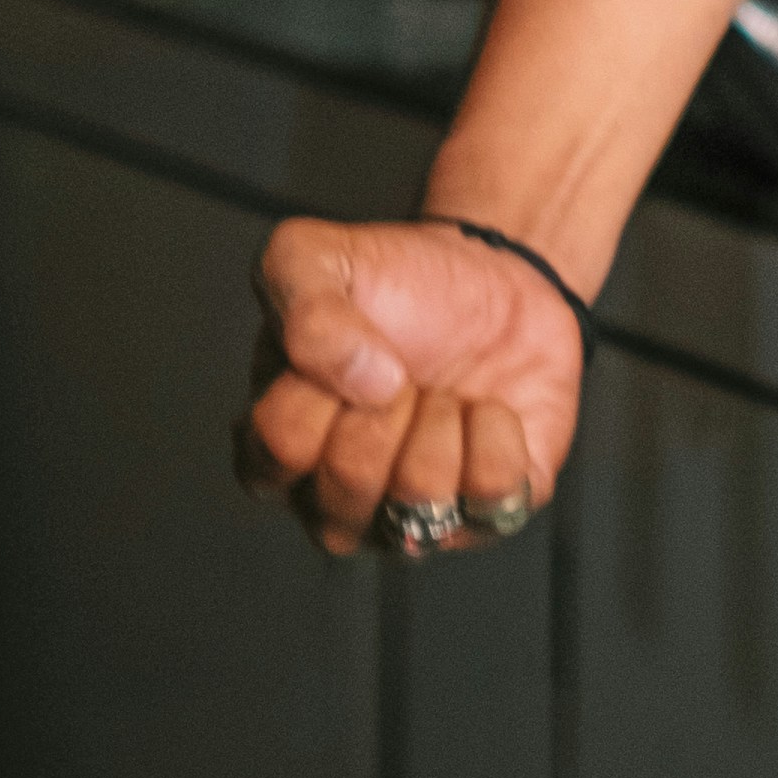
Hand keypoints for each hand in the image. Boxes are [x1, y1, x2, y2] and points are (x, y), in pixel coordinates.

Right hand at [239, 218, 585, 558]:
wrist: (491, 277)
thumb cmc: (394, 284)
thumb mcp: (314, 258)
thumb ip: (303, 307)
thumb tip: (363, 380)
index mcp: (279, 451)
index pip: (281, 443)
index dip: (326, 383)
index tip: (352, 343)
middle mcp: (335, 502)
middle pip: (349, 480)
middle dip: (389, 404)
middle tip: (405, 373)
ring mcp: (408, 519)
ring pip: (420, 498)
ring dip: (443, 421)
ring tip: (445, 394)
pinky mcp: (486, 517)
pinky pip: (493, 498)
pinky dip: (499, 436)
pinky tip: (486, 412)